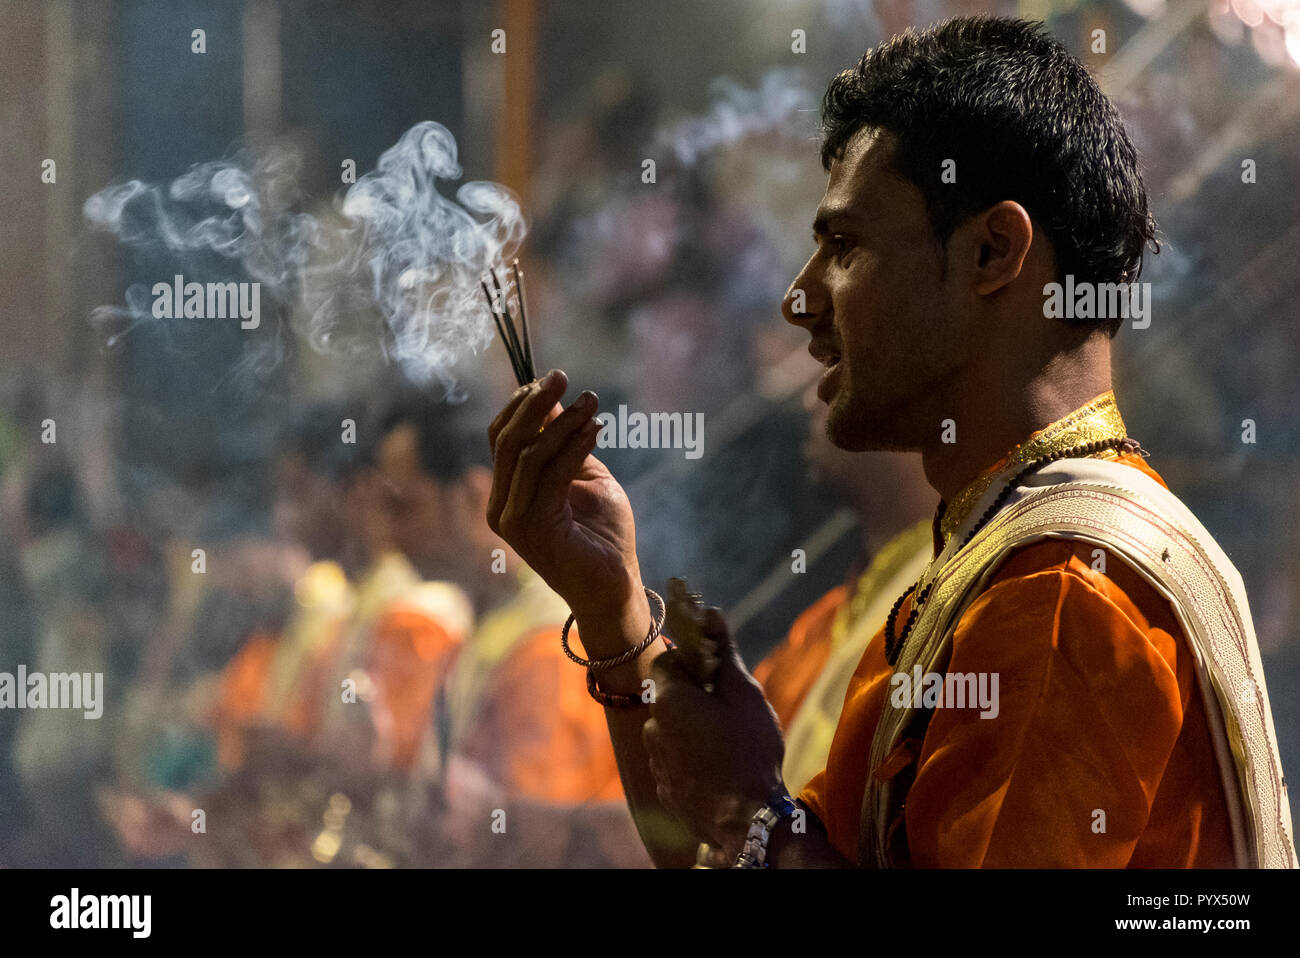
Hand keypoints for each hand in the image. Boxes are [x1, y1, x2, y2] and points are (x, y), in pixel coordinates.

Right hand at [486, 370, 645, 632]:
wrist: (615, 589)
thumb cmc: (603, 536)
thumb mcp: (585, 478)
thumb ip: (565, 445)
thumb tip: (552, 402)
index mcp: (507, 494)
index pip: (500, 439)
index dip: (521, 405)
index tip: (552, 380)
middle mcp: (501, 508)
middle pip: (507, 441)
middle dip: (534, 404)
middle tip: (563, 377)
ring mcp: (514, 522)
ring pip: (529, 455)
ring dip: (562, 422)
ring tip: (591, 401)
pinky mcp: (535, 531)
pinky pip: (552, 476)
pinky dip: (574, 446)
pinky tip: (595, 428)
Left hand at [642, 607, 786, 859]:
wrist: (747, 822)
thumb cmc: (749, 751)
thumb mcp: (744, 694)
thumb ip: (724, 651)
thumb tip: (711, 611)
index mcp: (668, 699)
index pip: (667, 660)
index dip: (693, 661)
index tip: (718, 672)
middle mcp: (652, 728)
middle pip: (670, 696)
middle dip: (695, 696)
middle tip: (728, 708)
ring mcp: (656, 761)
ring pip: (672, 729)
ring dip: (693, 727)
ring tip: (727, 741)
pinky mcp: (665, 788)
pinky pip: (675, 759)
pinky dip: (691, 756)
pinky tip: (720, 766)